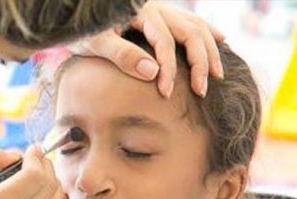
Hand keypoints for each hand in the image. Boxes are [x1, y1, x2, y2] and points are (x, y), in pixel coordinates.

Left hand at [70, 1, 223, 97]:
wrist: (75, 12)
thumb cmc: (80, 30)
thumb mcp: (95, 43)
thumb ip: (122, 55)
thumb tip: (152, 72)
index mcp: (142, 12)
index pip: (165, 42)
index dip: (169, 68)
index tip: (167, 92)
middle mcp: (157, 7)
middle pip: (190, 32)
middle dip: (199, 62)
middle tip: (202, 90)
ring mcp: (161, 9)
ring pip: (195, 26)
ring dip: (209, 50)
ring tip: (217, 74)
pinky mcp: (160, 14)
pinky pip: (191, 20)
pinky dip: (207, 31)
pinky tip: (221, 40)